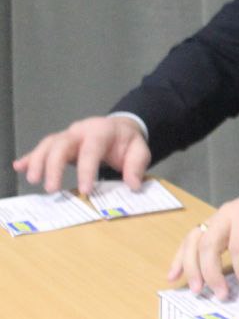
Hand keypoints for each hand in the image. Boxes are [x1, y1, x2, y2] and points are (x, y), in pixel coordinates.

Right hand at [14, 115, 151, 194]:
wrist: (118, 128)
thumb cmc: (127, 142)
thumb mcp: (139, 150)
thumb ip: (136, 166)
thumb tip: (133, 185)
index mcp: (101, 131)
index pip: (91, 149)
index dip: (87, 169)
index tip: (86, 190)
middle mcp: (80, 130)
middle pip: (61, 144)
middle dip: (54, 166)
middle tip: (51, 189)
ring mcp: (67, 135)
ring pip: (47, 144)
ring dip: (38, 162)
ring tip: (33, 180)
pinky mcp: (58, 142)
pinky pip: (41, 147)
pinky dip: (30, 157)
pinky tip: (19, 166)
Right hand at [167, 190, 238, 297]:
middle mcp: (227, 212)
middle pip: (209, 243)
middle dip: (211, 272)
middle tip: (220, 296)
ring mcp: (215, 217)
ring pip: (194, 241)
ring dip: (191, 266)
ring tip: (195, 290)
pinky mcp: (210, 225)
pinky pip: (190, 240)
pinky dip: (180, 258)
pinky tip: (173, 275)